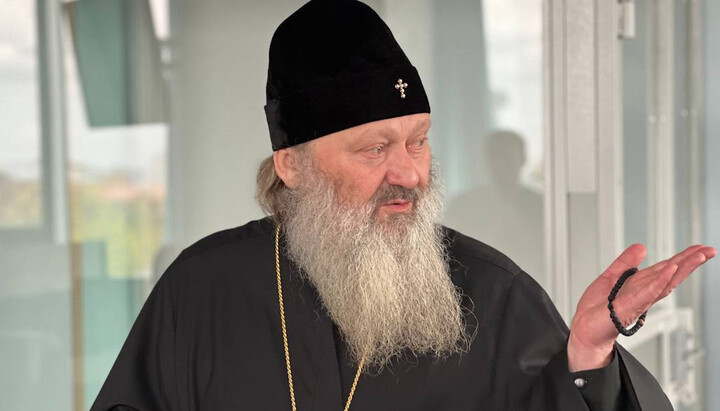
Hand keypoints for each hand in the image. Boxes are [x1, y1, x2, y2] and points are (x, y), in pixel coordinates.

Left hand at [567, 243, 715, 371]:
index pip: (665, 269)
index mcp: (640, 286)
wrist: (584, 332)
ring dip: (682, 268)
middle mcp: (643, 294)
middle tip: (710, 250)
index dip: (683, 258)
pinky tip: (670, 270)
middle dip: (690, 262)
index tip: (699, 248)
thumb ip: (625, 263)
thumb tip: (641, 247)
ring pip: (665, 282)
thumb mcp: (610, 278)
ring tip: (699, 256)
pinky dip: (659, 281)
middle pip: (671, 274)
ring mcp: (638, 301)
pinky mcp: (628, 307)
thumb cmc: (596, 311)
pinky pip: (647, 292)